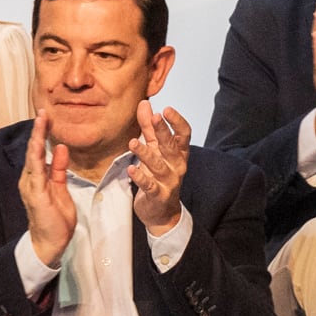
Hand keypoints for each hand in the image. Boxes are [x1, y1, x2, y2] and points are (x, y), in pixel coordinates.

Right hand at [20, 110, 76, 266]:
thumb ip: (59, 168)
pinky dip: (37, 157)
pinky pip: (37, 172)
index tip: (47, 117)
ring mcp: (31, 186)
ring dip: (37, 139)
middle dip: (38, 131)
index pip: (39, 151)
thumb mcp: (60, 187)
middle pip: (34, 150)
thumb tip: (62, 148)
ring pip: (33, 157)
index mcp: (36, 177)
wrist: (49, 241)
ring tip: (41, 122)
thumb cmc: (55, 217)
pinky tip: (39, 146)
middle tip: (43, 112)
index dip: (42, 133)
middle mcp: (30, 178)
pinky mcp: (36, 194)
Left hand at [129, 103, 190, 232]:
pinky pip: (150, 186)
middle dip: (163, 131)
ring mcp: (169, 182)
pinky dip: (141, 178)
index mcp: (178, 153)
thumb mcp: (155, 150)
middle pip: (171, 146)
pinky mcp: (158, 195)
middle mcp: (177, 166)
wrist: (161, 211)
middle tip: (155, 117)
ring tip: (132, 142)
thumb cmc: (158, 176)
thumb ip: (149, 128)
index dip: (177, 122)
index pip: (184, 135)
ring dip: (146, 153)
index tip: (166, 109)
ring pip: (158, 165)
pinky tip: (131, 170)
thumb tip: (144, 104)